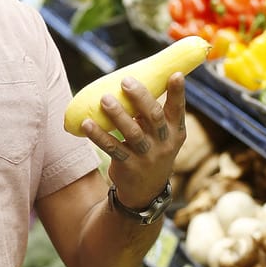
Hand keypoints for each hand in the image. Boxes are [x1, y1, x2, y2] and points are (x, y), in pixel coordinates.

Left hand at [81, 72, 185, 208]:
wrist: (145, 192)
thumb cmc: (152, 152)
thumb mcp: (162, 137)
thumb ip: (153, 115)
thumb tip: (135, 81)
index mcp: (175, 132)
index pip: (178, 110)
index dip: (178, 92)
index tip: (176, 74)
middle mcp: (164, 144)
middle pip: (154, 117)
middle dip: (140, 97)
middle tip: (125, 80)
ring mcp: (147, 156)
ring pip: (132, 132)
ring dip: (117, 114)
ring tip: (104, 98)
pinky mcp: (128, 166)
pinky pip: (112, 148)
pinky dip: (98, 135)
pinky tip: (86, 123)